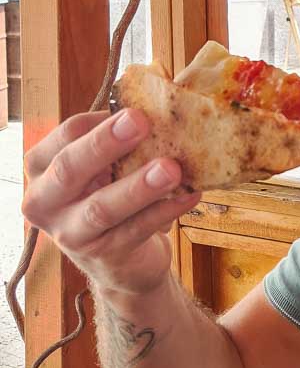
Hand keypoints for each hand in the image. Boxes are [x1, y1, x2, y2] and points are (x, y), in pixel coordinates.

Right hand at [21, 109, 200, 297]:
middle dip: (105, 143)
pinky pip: (136, 230)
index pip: (66, 135)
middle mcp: (45, 201)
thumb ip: (119, 141)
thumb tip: (159, 106)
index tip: (137, 109)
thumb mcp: (104, 168)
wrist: (121, 261)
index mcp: (42, 167)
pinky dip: (165, 210)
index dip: (101, 122)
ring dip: (139, 186)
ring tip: (171, 169)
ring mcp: (70, 233)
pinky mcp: (103, 256)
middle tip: (140, 121)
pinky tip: (189, 194)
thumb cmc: (110, 196)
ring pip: (102, 207)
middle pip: (70, 168)